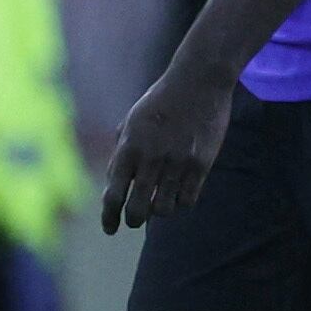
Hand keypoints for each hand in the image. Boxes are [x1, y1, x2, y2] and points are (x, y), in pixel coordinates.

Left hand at [101, 57, 235, 234]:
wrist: (199, 82)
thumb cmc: (161, 101)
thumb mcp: (132, 121)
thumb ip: (121, 152)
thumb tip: (113, 184)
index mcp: (129, 147)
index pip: (113, 195)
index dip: (109, 218)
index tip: (110, 228)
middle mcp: (152, 159)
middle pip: (138, 211)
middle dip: (134, 220)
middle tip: (135, 218)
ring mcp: (178, 163)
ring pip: (164, 210)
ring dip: (159, 211)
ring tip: (160, 202)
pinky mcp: (201, 164)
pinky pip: (188, 200)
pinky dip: (180, 203)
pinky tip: (178, 194)